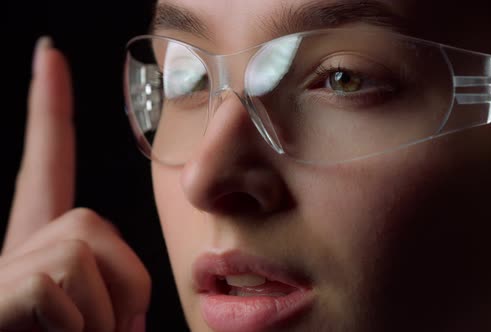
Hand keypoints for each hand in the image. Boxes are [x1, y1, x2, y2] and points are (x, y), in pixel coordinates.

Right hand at [0, 37, 150, 331]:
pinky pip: (59, 291)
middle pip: (96, 224)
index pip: (47, 167)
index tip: (51, 57)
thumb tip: (133, 318)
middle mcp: (10, 251)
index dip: (48, 112)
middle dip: (122, 288)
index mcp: (37, 256)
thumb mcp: (87, 326)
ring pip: (86, 258)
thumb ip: (108, 305)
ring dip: (99, 321)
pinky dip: (74, 331)